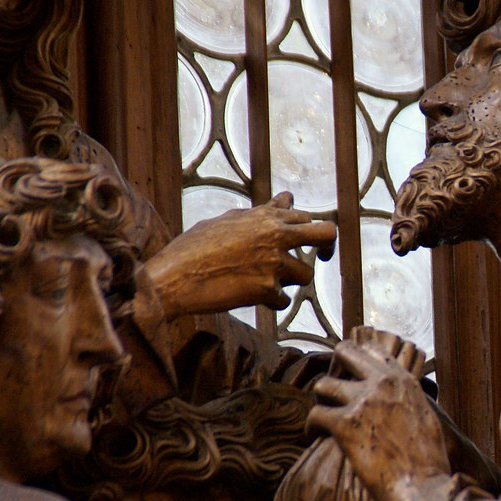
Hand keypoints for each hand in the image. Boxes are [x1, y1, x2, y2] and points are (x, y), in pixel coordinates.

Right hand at [142, 192, 336, 318]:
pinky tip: (248, 296)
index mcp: (265, 216)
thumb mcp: (227, 221)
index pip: (304, 215)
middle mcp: (275, 235)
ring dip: (289, 281)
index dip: (306, 228)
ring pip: (305, 275)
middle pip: (326, 234)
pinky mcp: (267, 288)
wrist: (173, 278)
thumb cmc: (193, 248)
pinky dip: (270, 301)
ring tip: (264, 281)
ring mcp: (273, 262)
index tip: (306, 239)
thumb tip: (286, 198)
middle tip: (322, 257)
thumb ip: (260, 212)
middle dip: (327, 247)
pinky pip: (283, 300)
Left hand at [307, 330, 449, 500]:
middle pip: (344, 353)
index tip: (349, 375)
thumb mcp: (425, 415)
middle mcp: (382, 383)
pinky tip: (315, 435)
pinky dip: (312, 426)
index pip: (372, 349)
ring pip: (323, 385)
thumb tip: (399, 398)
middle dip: (334, 369)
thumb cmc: (428, 460)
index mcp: (403, 379)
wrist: (423, 487)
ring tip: (322, 416)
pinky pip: (315, 414)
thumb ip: (408, 398)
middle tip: (331, 391)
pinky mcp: (345, 425)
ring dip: (321, 400)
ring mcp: (363, 402)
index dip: (356, 360)